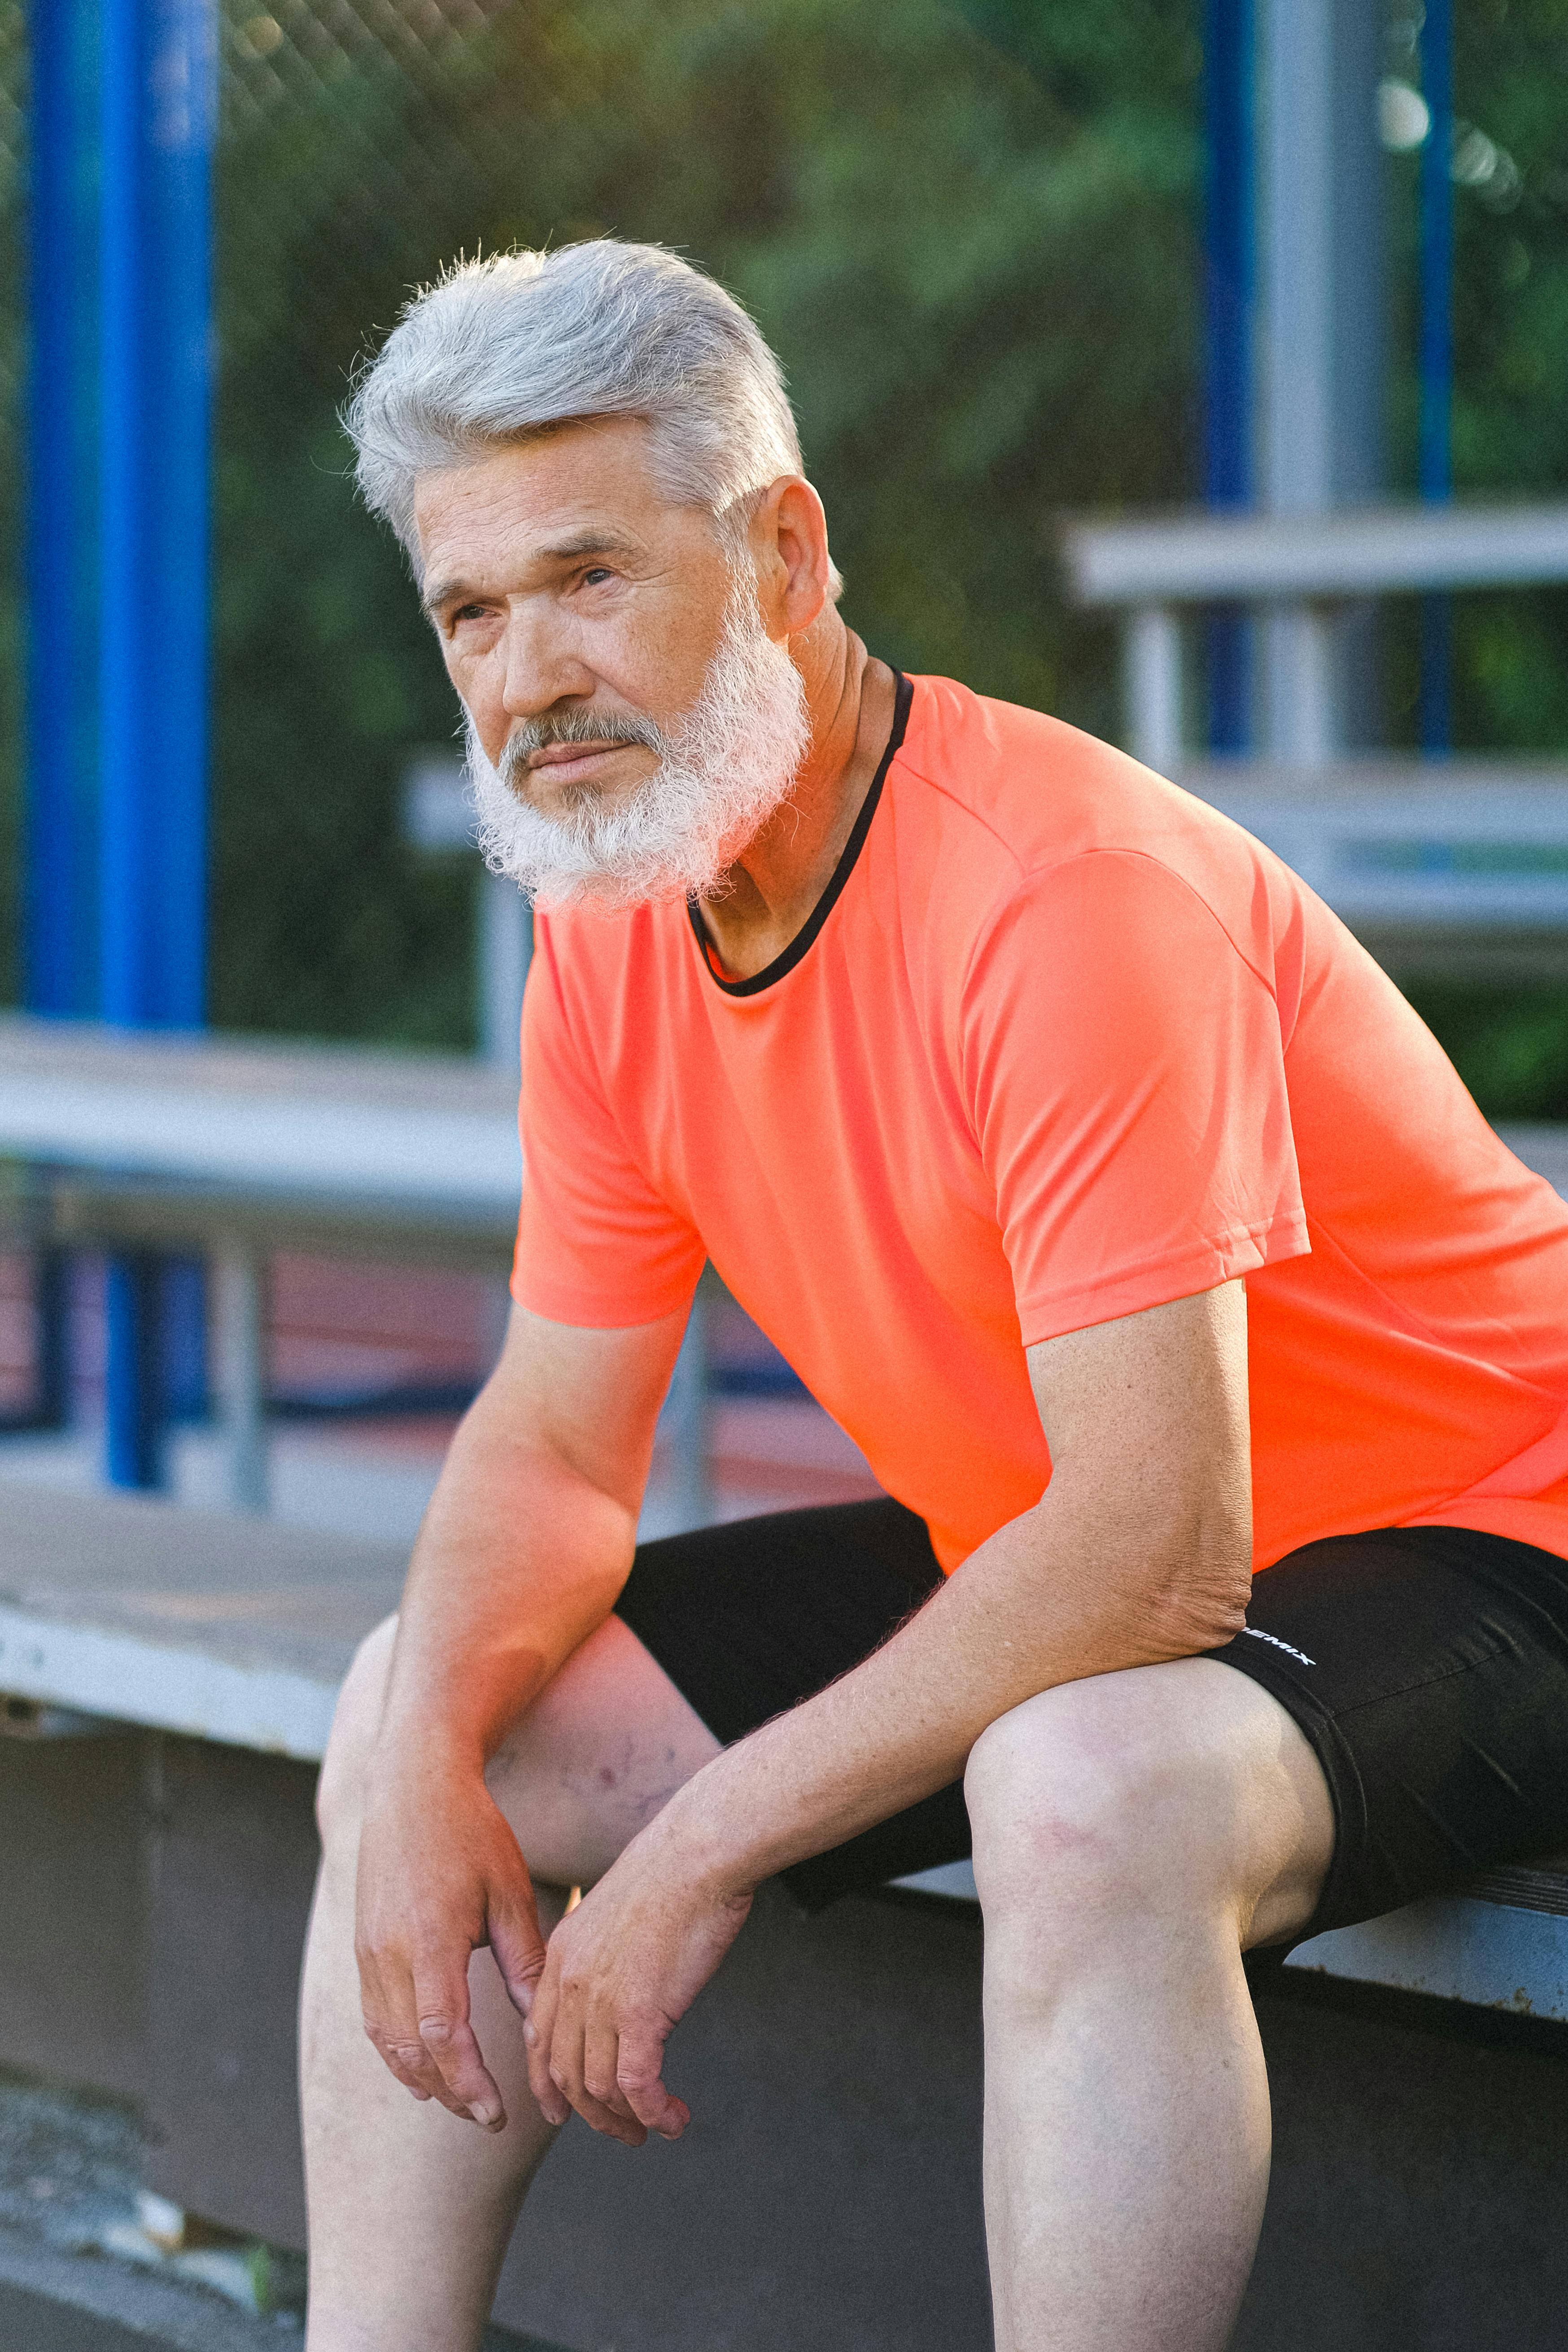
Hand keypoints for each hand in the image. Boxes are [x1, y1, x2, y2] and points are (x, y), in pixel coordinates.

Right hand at [354, 1757, 546, 2131]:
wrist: (411, 1786)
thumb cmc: (471, 1832)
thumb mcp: (509, 1892)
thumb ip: (524, 1961)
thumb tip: (542, 2023)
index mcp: (431, 1941)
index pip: (445, 2036)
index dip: (469, 2082)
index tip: (498, 2114)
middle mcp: (389, 1953)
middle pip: (412, 2050)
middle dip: (450, 2092)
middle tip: (488, 2117)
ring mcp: (368, 1951)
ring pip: (386, 2040)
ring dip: (420, 2077)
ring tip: (460, 2099)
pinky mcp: (362, 1945)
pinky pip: (374, 2016)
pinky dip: (397, 2049)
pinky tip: (423, 2064)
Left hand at [525, 1825, 752, 2146]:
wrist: (698, 1851)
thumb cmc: (673, 1870)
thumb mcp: (619, 1911)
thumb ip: (608, 1951)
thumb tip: (627, 1980)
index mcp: (562, 1953)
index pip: (539, 2035)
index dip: (548, 2081)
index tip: (563, 2109)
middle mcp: (571, 1981)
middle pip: (563, 2071)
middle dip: (589, 2114)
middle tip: (621, 2132)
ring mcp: (601, 1999)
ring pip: (597, 2088)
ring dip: (625, 2120)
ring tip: (654, 2128)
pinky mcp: (640, 2013)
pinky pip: (637, 2086)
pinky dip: (653, 2112)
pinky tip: (673, 2119)